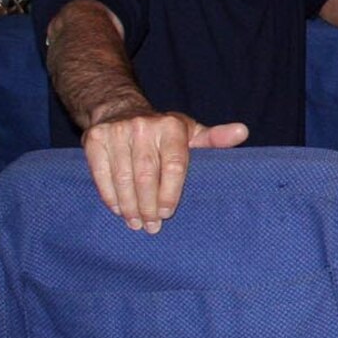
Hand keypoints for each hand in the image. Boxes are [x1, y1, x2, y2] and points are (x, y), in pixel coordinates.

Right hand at [81, 107, 246, 231]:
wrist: (119, 109)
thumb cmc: (163, 132)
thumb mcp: (191, 132)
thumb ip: (215, 138)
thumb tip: (243, 132)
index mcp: (172, 126)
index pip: (174, 164)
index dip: (170, 192)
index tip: (168, 214)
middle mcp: (143, 126)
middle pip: (146, 175)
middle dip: (149, 205)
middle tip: (151, 227)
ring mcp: (117, 132)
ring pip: (123, 177)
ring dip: (129, 205)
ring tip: (135, 223)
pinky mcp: (94, 139)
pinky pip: (101, 173)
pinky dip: (109, 195)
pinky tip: (118, 210)